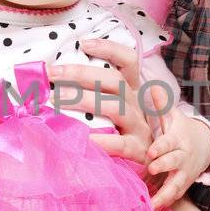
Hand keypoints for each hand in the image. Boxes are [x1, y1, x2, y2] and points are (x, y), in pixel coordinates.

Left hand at [48, 36, 171, 208]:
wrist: (158, 167)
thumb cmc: (127, 135)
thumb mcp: (117, 113)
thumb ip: (96, 97)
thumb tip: (58, 83)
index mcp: (134, 92)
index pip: (129, 61)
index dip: (109, 48)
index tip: (84, 43)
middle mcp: (139, 105)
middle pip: (114, 81)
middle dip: (80, 73)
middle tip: (51, 73)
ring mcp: (141, 127)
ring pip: (116, 107)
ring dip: (83, 100)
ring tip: (54, 101)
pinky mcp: (139, 151)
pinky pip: (121, 144)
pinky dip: (101, 141)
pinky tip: (81, 139)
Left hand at [143, 108, 209, 210]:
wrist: (204, 146)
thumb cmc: (180, 131)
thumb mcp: (173, 117)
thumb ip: (161, 105)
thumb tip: (153, 86)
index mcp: (178, 140)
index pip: (169, 143)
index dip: (161, 147)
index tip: (151, 152)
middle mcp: (182, 157)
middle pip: (174, 162)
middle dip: (164, 166)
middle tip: (152, 168)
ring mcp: (184, 173)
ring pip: (176, 184)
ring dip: (164, 194)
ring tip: (152, 204)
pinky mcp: (183, 185)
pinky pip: (175, 196)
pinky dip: (165, 203)